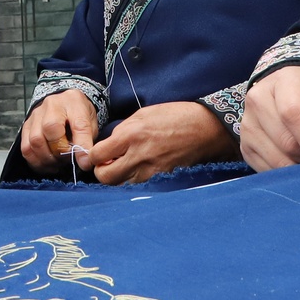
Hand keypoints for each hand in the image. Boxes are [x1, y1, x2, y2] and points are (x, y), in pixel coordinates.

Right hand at [18, 90, 99, 175]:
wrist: (64, 104)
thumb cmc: (78, 115)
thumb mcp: (90, 124)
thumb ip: (87, 141)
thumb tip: (84, 162)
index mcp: (73, 102)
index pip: (78, 125)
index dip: (81, 146)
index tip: (84, 161)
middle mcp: (52, 105)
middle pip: (49, 129)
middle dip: (59, 151)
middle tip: (67, 159)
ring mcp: (36, 115)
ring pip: (35, 141)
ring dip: (47, 158)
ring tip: (58, 162)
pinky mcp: (26, 126)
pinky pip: (26, 148)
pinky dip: (36, 161)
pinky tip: (47, 163)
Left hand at [88, 101, 235, 184]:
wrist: (206, 129)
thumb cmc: (175, 116)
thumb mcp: (143, 114)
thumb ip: (123, 131)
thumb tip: (109, 145)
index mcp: (131, 135)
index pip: (97, 156)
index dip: (93, 156)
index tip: (98, 154)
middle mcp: (139, 156)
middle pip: (105, 177)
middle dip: (102, 171)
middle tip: (108, 163)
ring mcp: (151, 171)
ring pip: (121, 184)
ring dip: (119, 176)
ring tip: (127, 164)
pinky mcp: (162, 179)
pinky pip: (139, 185)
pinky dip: (135, 179)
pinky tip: (141, 168)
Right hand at [239, 67, 299, 172]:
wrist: (287, 92)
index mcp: (283, 82)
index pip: (292, 114)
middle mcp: (257, 100)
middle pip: (286, 142)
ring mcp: (247, 124)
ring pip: (277, 160)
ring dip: (298, 166)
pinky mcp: (244, 145)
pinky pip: (267, 170)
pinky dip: (285, 172)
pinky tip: (293, 159)